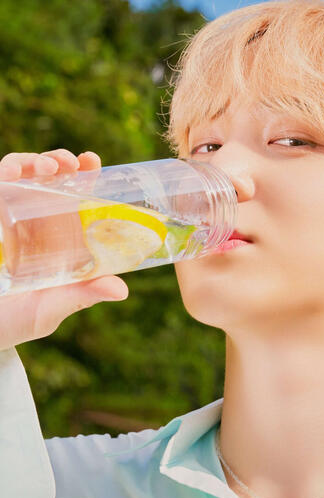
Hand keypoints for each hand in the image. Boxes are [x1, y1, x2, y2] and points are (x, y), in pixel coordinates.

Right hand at [0, 149, 128, 349]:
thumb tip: (122, 290)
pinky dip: (6, 170)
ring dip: (35, 162)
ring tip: (48, 167)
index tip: (93, 162)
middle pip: (53, 181)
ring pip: (24, 176)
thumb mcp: (52, 307)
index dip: (87, 177)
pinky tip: (13, 172)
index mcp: (61, 239)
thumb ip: (82, 296)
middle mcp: (38, 223)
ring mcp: (11, 217)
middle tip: (71, 163)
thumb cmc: (17, 320)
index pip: (77, 200)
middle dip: (62, 162)